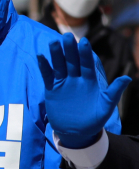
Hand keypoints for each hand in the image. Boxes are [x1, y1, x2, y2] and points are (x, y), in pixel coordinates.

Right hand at [37, 33, 130, 148]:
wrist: (76, 132)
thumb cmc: (94, 119)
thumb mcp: (106, 107)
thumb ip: (114, 92)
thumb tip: (128, 78)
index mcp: (90, 80)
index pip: (87, 64)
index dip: (85, 54)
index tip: (83, 42)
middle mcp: (76, 78)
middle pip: (72, 61)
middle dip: (69, 50)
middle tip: (66, 37)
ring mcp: (63, 83)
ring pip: (59, 65)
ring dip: (55, 54)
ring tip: (52, 43)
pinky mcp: (52, 89)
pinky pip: (47, 76)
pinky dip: (44, 66)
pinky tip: (40, 56)